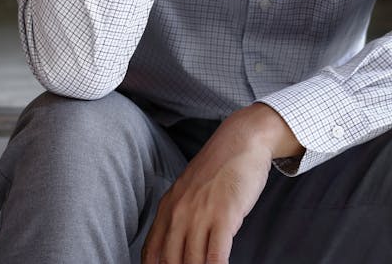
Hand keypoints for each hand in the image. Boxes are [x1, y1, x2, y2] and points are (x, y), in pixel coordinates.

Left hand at [142, 103, 303, 263]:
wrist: (240, 141)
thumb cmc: (218, 168)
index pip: (151, 253)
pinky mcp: (224, 216)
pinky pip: (216, 256)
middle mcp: (179, 213)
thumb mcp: (188, 190)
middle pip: (172, 262)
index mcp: (167, 208)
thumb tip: (178, 247)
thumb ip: (179, 216)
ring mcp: (200, 215)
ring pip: (193, 263)